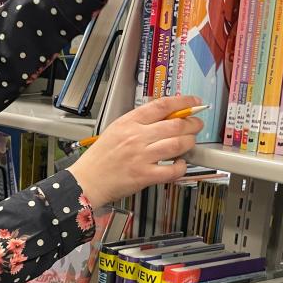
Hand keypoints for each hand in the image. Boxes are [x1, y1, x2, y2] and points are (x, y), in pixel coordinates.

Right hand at [67, 95, 203, 208]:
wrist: (86, 181)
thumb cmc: (100, 158)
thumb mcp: (115, 130)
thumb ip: (138, 123)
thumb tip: (165, 117)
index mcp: (128, 123)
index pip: (162, 106)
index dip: (183, 102)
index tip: (194, 103)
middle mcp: (136, 138)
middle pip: (175, 124)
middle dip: (192, 124)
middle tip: (196, 125)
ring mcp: (141, 157)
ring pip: (177, 144)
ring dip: (189, 143)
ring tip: (190, 143)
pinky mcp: (144, 176)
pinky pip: (172, 170)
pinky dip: (181, 166)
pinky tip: (179, 164)